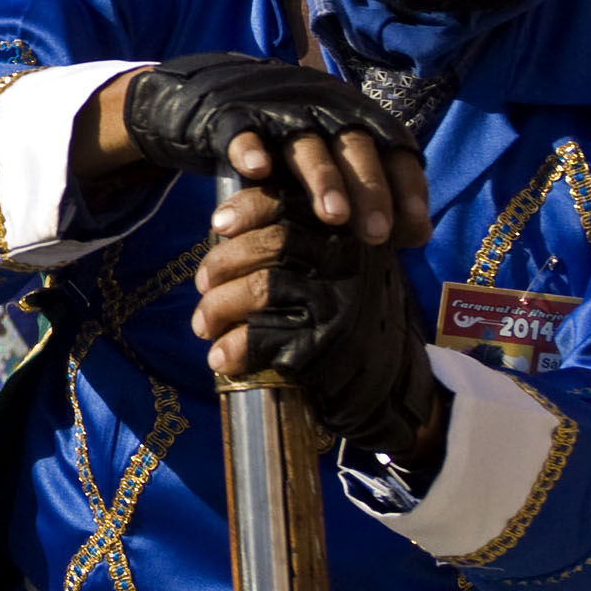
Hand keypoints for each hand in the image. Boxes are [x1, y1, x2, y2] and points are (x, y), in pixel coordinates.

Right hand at [115, 54, 429, 244]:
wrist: (222, 95)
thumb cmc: (293, 143)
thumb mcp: (335, 159)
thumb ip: (369, 192)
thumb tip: (418, 238)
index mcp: (358, 120)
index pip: (394, 151)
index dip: (407, 188)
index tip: (416, 230)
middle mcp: (325, 111)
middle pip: (356, 148)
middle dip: (369, 190)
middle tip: (376, 234)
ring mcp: (280, 112)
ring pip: (308, 144)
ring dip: (322, 178)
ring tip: (332, 217)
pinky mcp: (235, 117)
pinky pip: (245, 132)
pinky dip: (251, 150)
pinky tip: (256, 173)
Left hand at [191, 180, 448, 474]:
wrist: (387, 386)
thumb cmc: (346, 321)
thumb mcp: (336, 269)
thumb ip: (298, 242)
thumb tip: (225, 228)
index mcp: (344, 236)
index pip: (291, 204)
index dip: (248, 209)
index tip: (219, 224)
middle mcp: (346, 263)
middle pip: (270, 244)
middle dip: (223, 263)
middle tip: (202, 285)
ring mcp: (338, 303)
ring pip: (262, 287)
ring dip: (218, 307)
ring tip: (203, 326)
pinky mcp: (327, 344)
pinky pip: (266, 336)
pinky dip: (235, 347)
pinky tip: (221, 358)